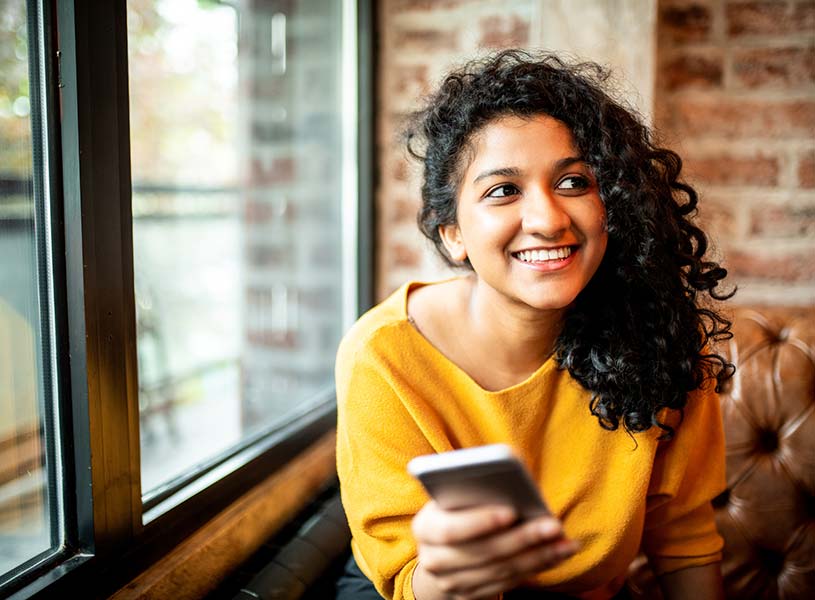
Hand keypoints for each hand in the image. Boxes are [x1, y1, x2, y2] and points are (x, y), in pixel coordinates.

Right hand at [411, 501, 577, 599]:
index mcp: (425, 528)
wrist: (441, 547)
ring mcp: (452, 582)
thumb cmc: (455, 508)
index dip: (481, 522)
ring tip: (565, 541)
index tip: (511, 511)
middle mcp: (433, 560)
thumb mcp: (455, 495)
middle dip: (522, 539)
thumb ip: (474, 490)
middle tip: (554, 525)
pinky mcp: (471, 596)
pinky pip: (508, 583)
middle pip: (483, 553)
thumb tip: (511, 478)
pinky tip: (557, 553)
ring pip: (501, 571)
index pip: (451, 530)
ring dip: (538, 556)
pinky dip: (536, 568)